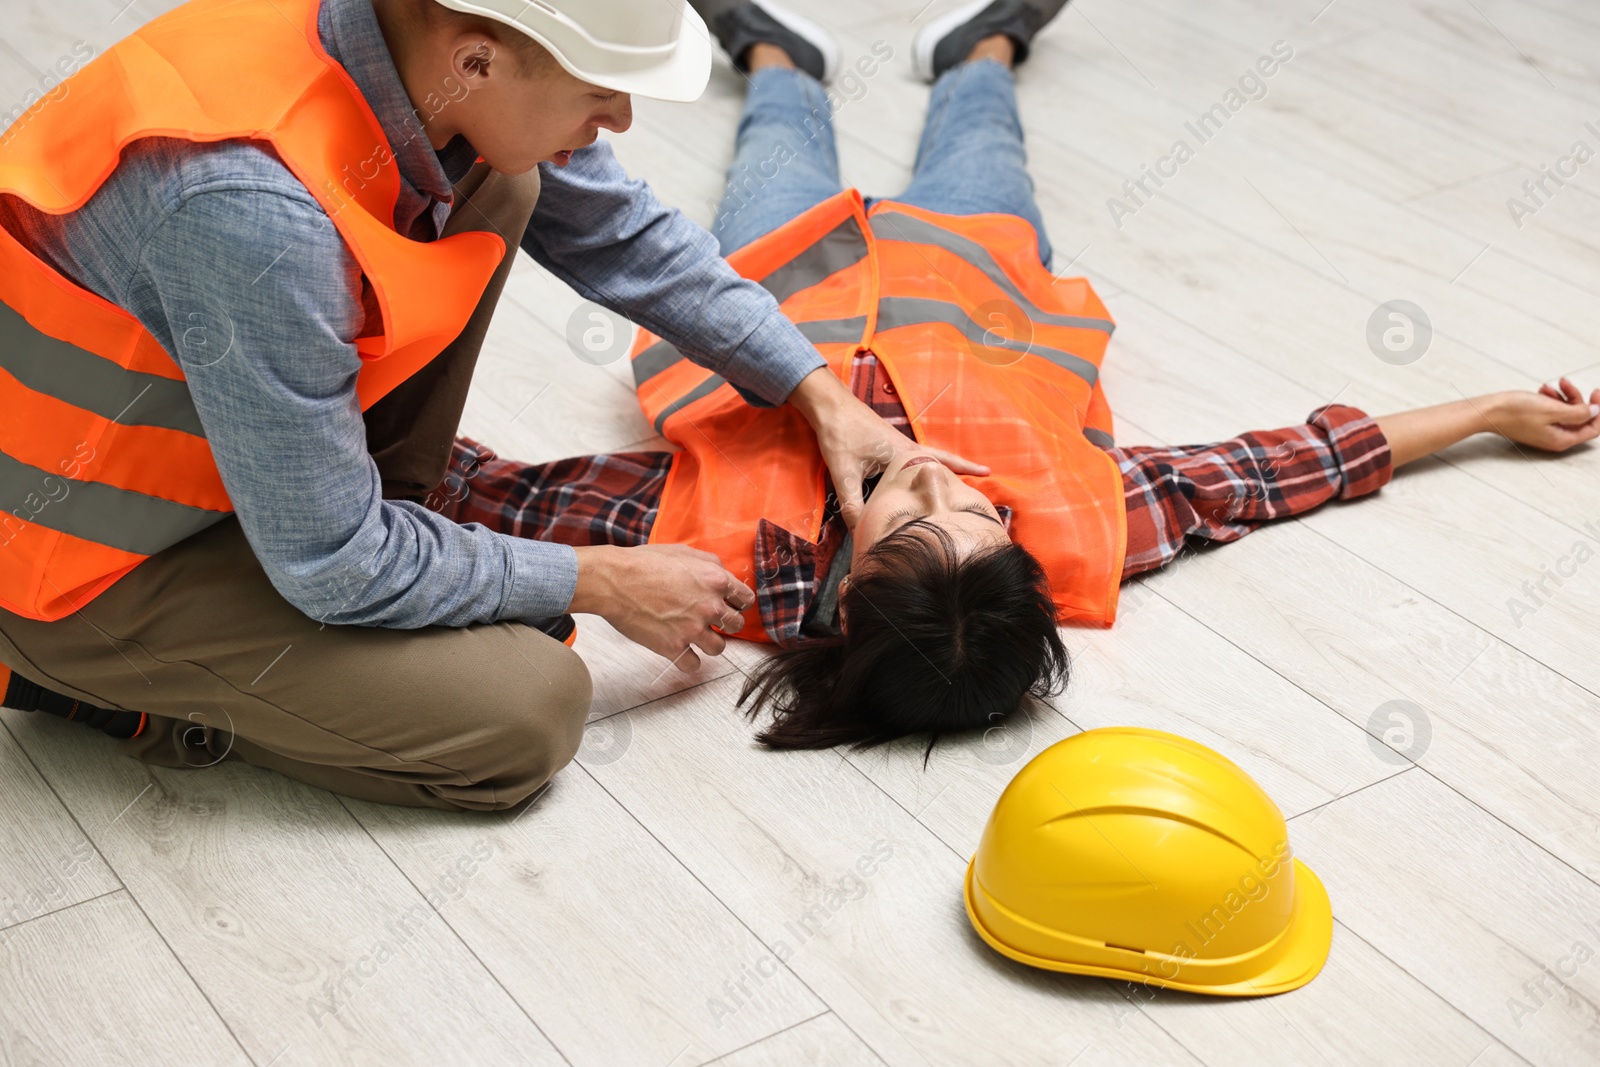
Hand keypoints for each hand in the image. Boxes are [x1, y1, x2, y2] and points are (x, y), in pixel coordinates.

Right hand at [570, 544, 754, 671]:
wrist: (614, 581)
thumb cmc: (643, 563)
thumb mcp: (684, 552)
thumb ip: (710, 564)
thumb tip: (723, 576)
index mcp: (715, 580)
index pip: (746, 599)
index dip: (738, 603)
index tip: (731, 606)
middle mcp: (709, 606)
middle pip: (736, 625)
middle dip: (727, 623)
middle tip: (713, 621)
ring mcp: (692, 629)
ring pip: (719, 648)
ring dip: (710, 643)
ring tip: (697, 637)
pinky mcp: (674, 647)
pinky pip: (693, 665)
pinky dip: (689, 661)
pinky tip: (682, 652)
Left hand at [787, 366, 989, 530]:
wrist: (827, 404)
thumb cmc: (839, 433)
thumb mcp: (844, 472)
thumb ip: (853, 504)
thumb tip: (861, 533)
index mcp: (903, 453)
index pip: (940, 467)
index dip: (962, 473)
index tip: (983, 482)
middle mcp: (907, 447)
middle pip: (942, 458)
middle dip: (963, 467)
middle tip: (987, 473)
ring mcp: (898, 443)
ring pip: (929, 456)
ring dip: (946, 464)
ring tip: (964, 475)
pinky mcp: (887, 443)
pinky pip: (915, 456)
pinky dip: (925, 463)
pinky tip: (921, 472)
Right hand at [1489, 378, 1599, 451]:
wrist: (1488, 411)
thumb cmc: (1514, 412)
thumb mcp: (1552, 409)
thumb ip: (1578, 412)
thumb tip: (1594, 411)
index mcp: (1561, 439)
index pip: (1593, 428)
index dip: (1599, 410)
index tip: (1596, 393)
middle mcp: (1555, 438)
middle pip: (1580, 418)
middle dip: (1577, 399)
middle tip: (1568, 384)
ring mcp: (1545, 430)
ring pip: (1566, 412)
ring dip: (1562, 396)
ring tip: (1550, 386)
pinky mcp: (1536, 423)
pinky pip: (1553, 410)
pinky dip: (1551, 398)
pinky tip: (1543, 391)